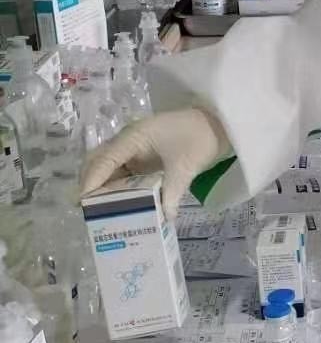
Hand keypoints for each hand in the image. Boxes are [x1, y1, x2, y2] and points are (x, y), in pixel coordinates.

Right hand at [80, 108, 229, 218]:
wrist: (217, 124)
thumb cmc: (200, 138)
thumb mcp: (186, 166)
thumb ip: (173, 192)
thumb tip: (165, 218)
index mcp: (134, 137)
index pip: (105, 160)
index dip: (92, 181)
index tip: (82, 202)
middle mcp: (128, 140)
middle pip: (99, 161)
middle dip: (91, 184)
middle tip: (87, 211)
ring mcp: (134, 147)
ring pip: (109, 168)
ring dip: (104, 187)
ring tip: (100, 212)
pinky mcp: (142, 155)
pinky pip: (124, 171)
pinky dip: (119, 186)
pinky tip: (120, 203)